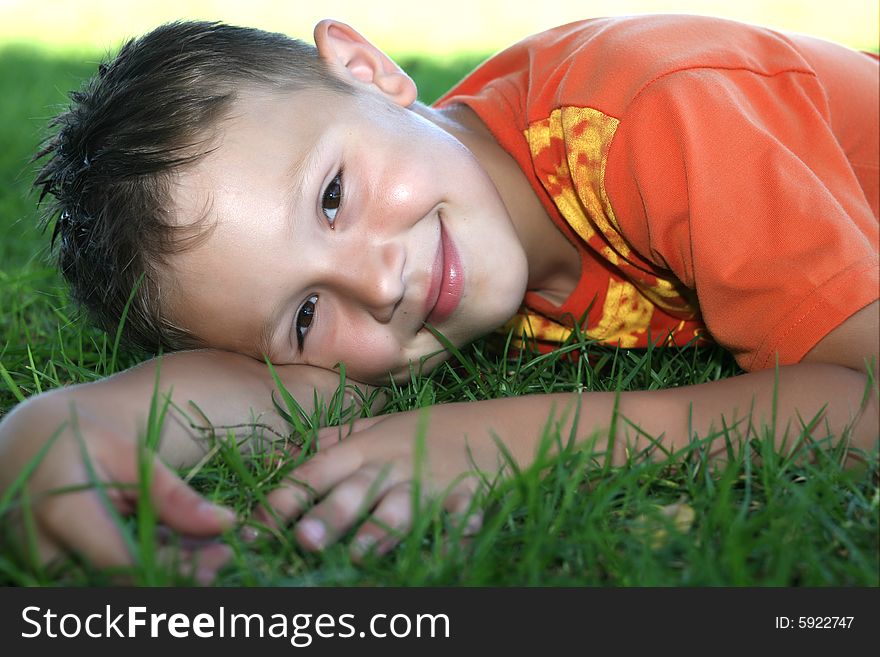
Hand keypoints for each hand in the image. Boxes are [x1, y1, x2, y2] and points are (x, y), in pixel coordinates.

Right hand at [0, 396, 235, 582]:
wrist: (21, 443)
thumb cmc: (78, 437)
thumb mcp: (127, 452)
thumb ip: (171, 493)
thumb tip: (225, 524)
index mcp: (62, 512)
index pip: (124, 563)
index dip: (177, 568)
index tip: (222, 556)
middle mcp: (45, 550)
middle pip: (121, 584)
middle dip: (177, 576)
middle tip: (224, 556)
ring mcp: (43, 566)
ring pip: (115, 585)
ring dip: (166, 574)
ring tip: (208, 551)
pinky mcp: (52, 572)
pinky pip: (105, 579)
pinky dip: (146, 568)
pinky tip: (181, 551)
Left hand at [252, 397, 549, 559]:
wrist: (496, 427)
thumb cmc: (429, 430)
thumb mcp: (379, 427)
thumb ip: (332, 441)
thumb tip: (283, 454)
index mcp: (366, 448)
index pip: (317, 471)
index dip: (286, 498)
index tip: (258, 527)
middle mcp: (391, 467)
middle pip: (355, 491)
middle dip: (330, 516)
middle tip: (305, 540)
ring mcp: (428, 485)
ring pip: (400, 510)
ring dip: (380, 532)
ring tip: (361, 555)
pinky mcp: (464, 501)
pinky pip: (459, 519)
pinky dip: (457, 532)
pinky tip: (451, 546)